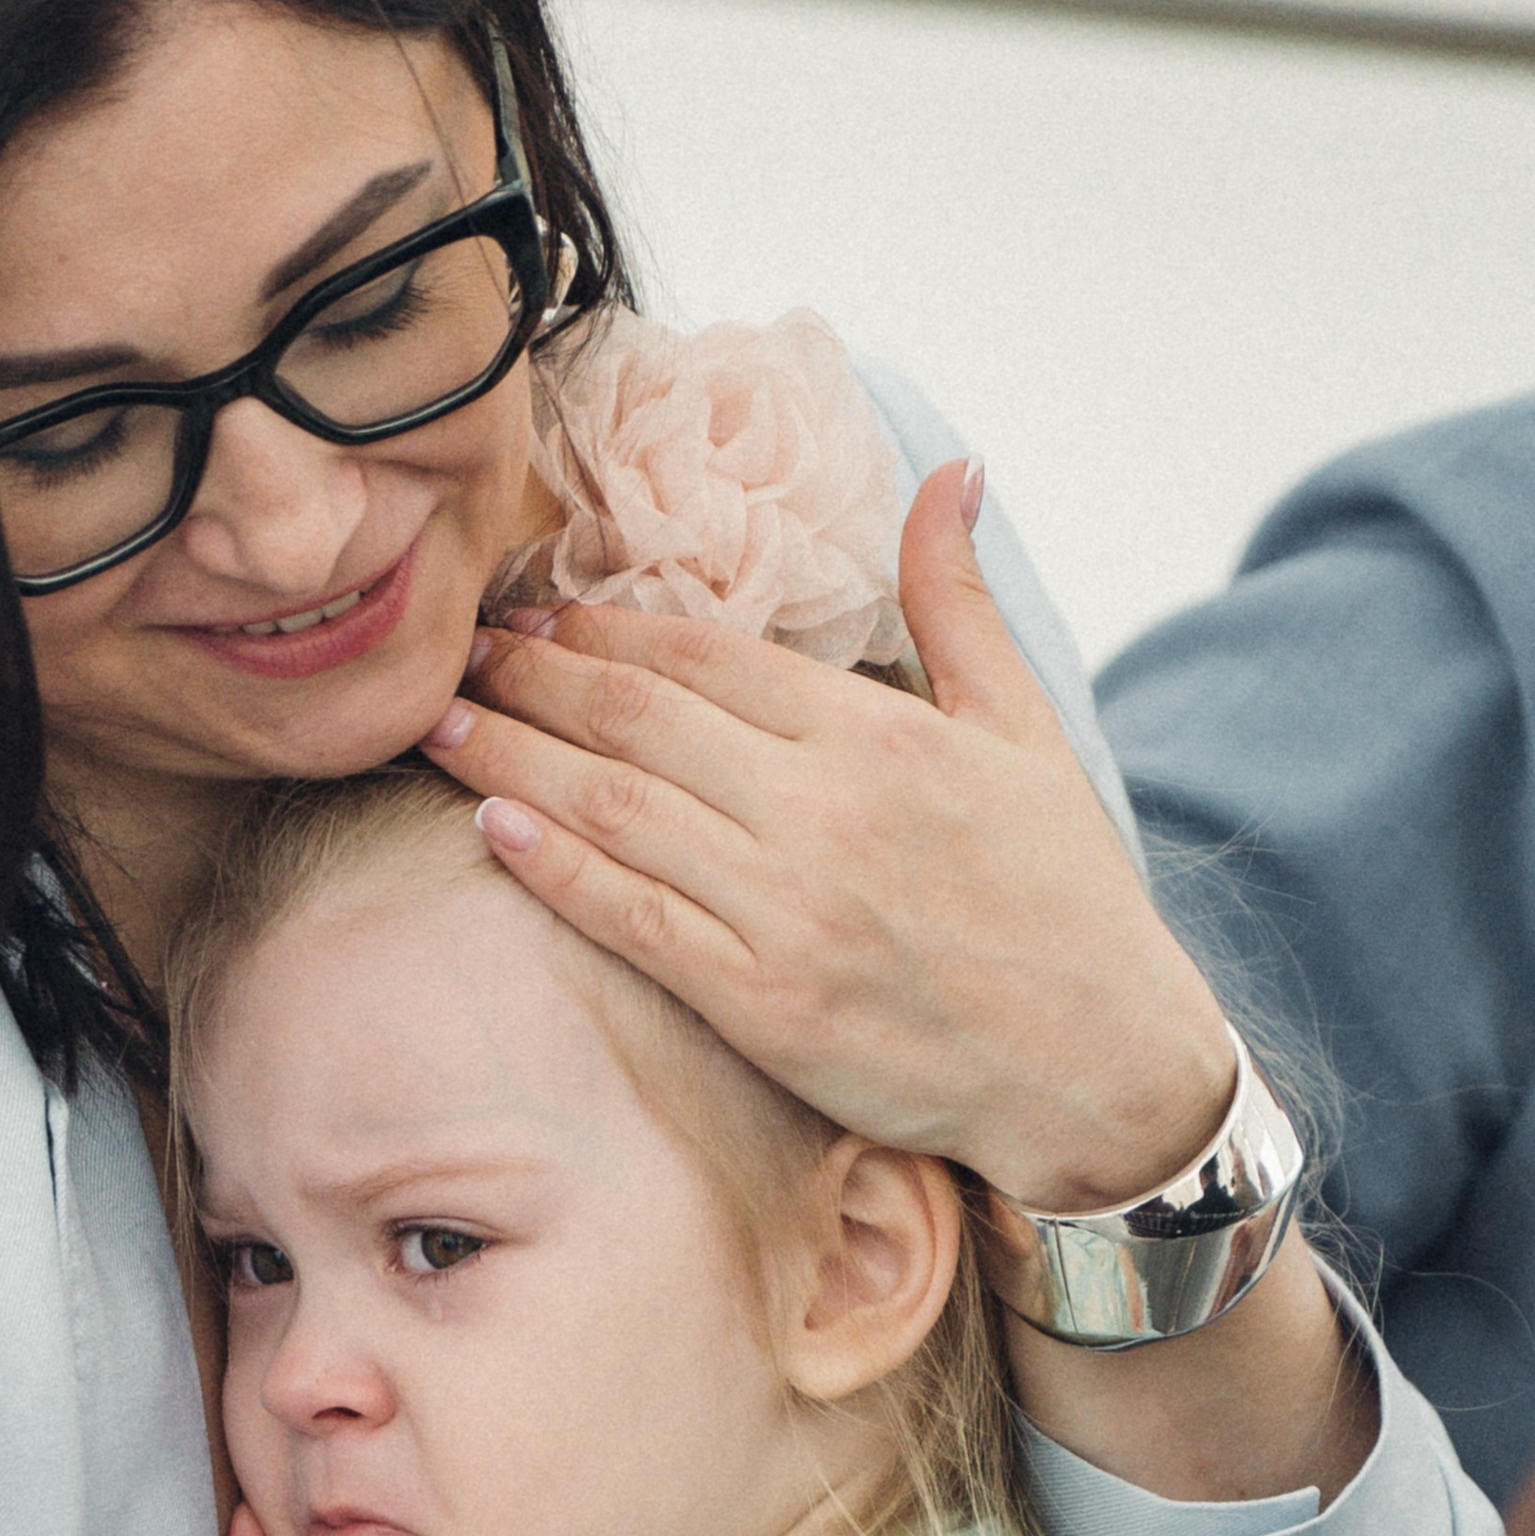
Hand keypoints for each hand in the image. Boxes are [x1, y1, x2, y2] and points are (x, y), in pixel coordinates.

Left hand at [423, 460, 1233, 1216]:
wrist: (1097, 1066)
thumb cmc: (1063, 900)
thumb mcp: (1027, 730)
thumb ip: (958, 602)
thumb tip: (950, 469)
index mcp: (877, 733)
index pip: (706, 654)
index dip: (605, 626)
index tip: (532, 610)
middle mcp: (822, 809)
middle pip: (638, 717)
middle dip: (531, 676)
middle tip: (453, 650)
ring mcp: (786, 910)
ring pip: (615, 809)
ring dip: (512, 756)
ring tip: (437, 721)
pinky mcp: (764, 1004)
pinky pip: (632, 921)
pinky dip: (555, 867)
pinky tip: (491, 823)